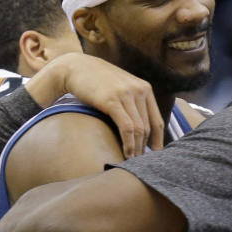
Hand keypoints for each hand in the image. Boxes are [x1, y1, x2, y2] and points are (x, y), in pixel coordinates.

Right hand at [27, 54, 163, 157]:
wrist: (74, 67)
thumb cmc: (96, 82)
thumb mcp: (120, 87)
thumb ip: (132, 102)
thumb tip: (139, 128)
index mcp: (145, 89)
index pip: (157, 120)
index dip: (157, 140)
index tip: (155, 155)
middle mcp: (139, 90)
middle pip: (147, 127)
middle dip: (144, 148)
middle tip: (139, 163)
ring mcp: (127, 94)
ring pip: (139, 129)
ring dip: (137, 149)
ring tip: (132, 162)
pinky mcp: (112, 100)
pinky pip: (127, 127)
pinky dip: (128, 143)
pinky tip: (126, 153)